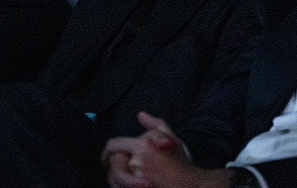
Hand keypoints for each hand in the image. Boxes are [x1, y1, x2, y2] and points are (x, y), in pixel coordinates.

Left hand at [103, 112, 229, 187]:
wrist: (190, 185)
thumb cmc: (181, 162)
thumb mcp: (171, 138)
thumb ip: (155, 124)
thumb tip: (141, 114)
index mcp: (142, 146)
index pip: (114, 145)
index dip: (107, 151)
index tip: (106, 157)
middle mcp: (136, 162)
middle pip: (113, 165)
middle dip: (115, 168)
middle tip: (119, 170)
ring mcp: (136, 179)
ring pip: (114, 179)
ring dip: (118, 180)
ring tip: (129, 180)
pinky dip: (122, 187)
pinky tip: (130, 185)